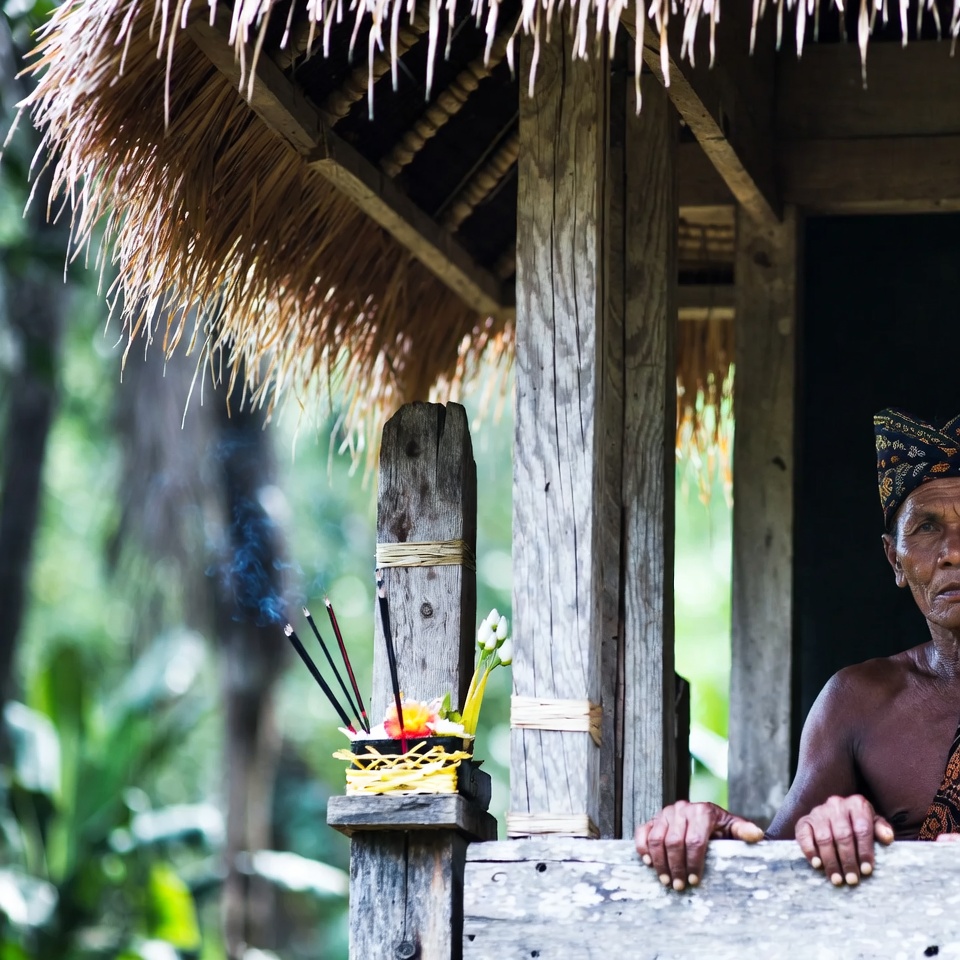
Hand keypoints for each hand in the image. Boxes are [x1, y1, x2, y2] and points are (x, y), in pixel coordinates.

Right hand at [635, 800, 763, 890]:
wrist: (707, 819)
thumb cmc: (722, 829)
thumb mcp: (734, 829)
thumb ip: (743, 831)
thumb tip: (757, 835)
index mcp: (702, 811)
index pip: (694, 840)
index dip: (694, 863)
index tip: (696, 881)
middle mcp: (682, 808)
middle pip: (674, 842)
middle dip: (676, 867)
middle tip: (680, 886)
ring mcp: (665, 813)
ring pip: (657, 838)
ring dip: (660, 862)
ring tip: (666, 880)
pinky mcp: (653, 819)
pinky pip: (643, 832)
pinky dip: (643, 848)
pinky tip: (648, 863)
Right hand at [794, 794, 892, 885]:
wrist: (836, 816)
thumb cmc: (859, 825)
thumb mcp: (873, 824)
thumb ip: (881, 829)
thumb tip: (888, 838)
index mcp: (857, 804)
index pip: (862, 828)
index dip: (865, 851)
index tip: (867, 870)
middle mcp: (836, 804)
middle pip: (843, 835)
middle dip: (848, 860)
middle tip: (852, 879)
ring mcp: (818, 811)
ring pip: (824, 838)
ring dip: (830, 861)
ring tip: (837, 879)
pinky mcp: (804, 820)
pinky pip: (804, 835)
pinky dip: (810, 851)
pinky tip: (817, 864)